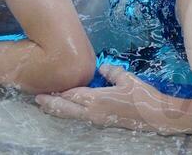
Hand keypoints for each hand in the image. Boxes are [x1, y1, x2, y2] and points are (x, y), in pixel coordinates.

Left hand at [38, 64, 182, 133]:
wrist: (154, 116)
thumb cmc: (142, 97)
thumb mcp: (128, 79)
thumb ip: (112, 72)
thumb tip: (101, 68)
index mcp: (97, 99)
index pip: (72, 94)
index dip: (59, 90)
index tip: (46, 86)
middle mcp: (92, 112)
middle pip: (66, 108)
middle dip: (50, 103)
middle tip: (37, 98)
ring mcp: (96, 119)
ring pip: (70, 116)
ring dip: (57, 110)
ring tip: (46, 105)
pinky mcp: (102, 122)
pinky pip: (78, 118)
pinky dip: (68, 113)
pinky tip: (67, 110)